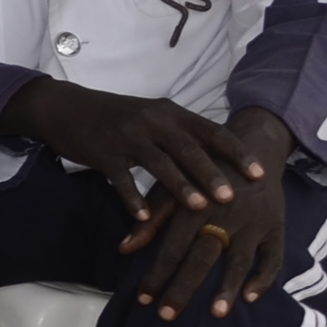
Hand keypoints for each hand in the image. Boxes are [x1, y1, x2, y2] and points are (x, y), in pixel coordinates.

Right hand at [3, 82, 288, 319]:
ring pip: (159, 163)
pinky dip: (132, 198)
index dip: (236, 153)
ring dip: (180, 187)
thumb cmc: (117, 117)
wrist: (67, 108)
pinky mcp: (103, 153)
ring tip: (198, 208)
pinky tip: (142, 218)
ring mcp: (127, 137)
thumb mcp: (153, 117)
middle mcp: (152, 122)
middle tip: (231, 197)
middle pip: (188, 149)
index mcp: (170, 113)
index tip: (259, 174)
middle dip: (212, 174)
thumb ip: (182, 135)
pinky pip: (120, 179)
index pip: (212, 132)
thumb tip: (220, 159)